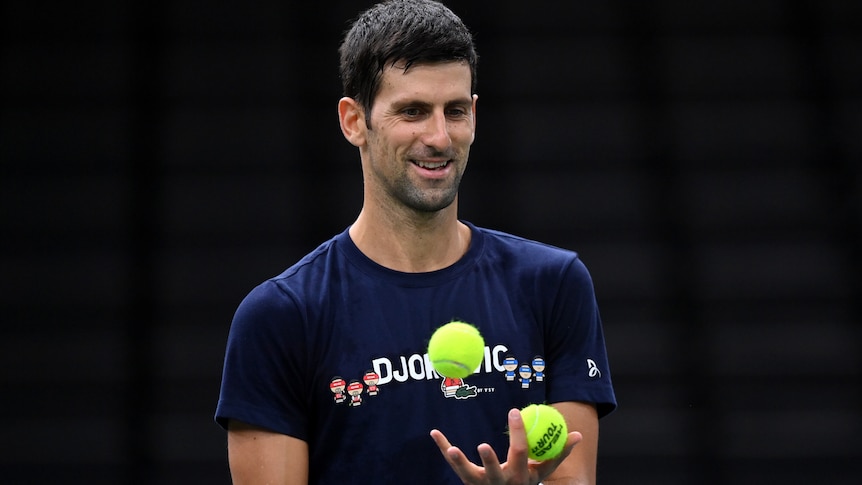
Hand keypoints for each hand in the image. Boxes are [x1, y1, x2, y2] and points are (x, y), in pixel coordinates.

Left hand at [430, 408, 582, 484]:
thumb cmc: (526, 481)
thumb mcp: (543, 471)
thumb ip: (559, 453)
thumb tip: (578, 434)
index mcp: (521, 475)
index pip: (520, 453)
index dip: (517, 433)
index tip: (512, 411)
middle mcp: (501, 482)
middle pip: (495, 471)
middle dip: (490, 460)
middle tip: (483, 445)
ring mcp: (482, 484)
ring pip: (468, 473)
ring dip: (459, 461)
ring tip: (453, 448)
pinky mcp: (467, 481)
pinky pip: (454, 464)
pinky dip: (444, 448)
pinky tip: (434, 432)